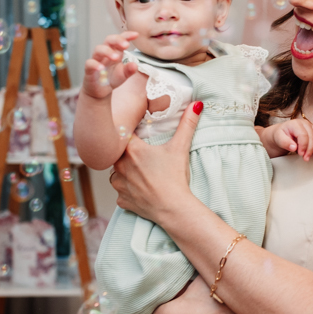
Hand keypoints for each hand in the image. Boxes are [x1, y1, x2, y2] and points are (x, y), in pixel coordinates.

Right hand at [82, 32, 139, 99]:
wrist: (99, 90)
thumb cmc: (111, 78)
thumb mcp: (123, 75)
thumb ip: (129, 70)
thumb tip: (135, 65)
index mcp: (116, 51)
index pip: (120, 39)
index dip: (127, 36)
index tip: (136, 35)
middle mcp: (105, 53)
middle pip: (109, 40)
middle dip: (117, 40)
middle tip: (126, 45)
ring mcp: (96, 59)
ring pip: (99, 49)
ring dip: (108, 51)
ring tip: (116, 58)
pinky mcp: (89, 68)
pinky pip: (90, 63)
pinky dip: (95, 65)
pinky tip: (101, 68)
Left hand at [109, 99, 201, 220]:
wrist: (173, 209)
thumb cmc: (175, 178)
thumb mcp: (180, 148)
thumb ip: (187, 124)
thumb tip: (197, 104)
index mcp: (132, 150)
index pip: (121, 134)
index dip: (127, 132)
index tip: (135, 134)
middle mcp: (120, 166)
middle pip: (117, 154)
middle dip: (126, 153)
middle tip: (141, 154)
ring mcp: (119, 185)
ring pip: (115, 173)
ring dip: (124, 171)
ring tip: (140, 172)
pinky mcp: (121, 200)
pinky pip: (120, 191)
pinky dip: (127, 190)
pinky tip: (140, 189)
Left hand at [263, 118, 312, 161]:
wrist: (280, 135)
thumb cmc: (279, 136)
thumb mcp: (278, 138)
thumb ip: (284, 142)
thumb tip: (294, 147)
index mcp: (296, 124)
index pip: (303, 135)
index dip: (303, 146)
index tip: (300, 154)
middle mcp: (306, 124)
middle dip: (311, 150)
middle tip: (306, 159)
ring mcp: (312, 128)